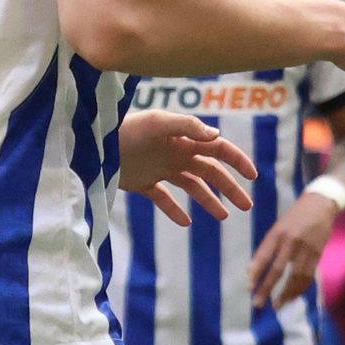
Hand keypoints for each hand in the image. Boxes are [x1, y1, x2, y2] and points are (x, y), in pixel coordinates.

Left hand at [119, 112, 254, 215]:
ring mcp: (160, 169)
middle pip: (210, 172)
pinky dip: (175, 210)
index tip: (253, 176)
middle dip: (230, 188)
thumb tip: (216, 136)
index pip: (218, 149)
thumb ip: (187, 126)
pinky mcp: (142, 183)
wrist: (91, 144)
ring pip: (192, 187)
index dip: (237, 161)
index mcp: (183, 139)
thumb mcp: (156, 122)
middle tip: (246, 206)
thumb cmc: (124, 129)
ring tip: (223, 217)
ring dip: (209, 200)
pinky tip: (186, 222)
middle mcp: (175, 153)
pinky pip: (163, 199)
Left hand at [249, 186, 343, 311]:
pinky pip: (309, 275)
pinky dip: (301, 288)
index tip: (248, 288)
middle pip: (278, 270)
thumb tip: (254, 272)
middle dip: (267, 288)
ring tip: (277, 306)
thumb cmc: (294, 217)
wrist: (321, 205)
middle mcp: (291, 241)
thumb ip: (268, 247)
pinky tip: (293, 296)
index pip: (263, 256)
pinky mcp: (318, 254)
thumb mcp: (278, 227)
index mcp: (278, 233)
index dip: (255, 273)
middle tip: (258, 304)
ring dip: (286, 293)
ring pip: (296, 276)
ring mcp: (307, 248)